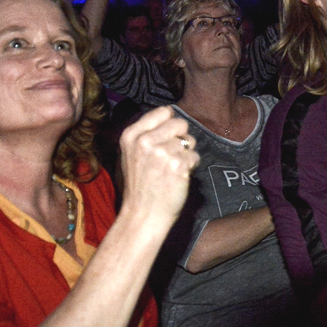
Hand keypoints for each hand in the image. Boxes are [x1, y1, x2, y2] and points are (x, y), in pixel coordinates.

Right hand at [118, 106, 198, 223]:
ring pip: (190, 141)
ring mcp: (161, 153)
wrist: (142, 215)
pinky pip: (195, 157)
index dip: (170, 124)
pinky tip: (178, 177)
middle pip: (180, 123)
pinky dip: (191, 167)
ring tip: (172, 169)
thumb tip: (170, 112)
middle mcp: (145, 141)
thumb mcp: (131, 154)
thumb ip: (146, 133)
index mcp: (131, 135)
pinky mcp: (178, 165)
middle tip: (171, 156)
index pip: (163, 111)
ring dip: (186, 155)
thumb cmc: (140, 185)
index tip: (167, 138)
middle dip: (181, 138)